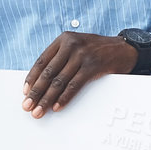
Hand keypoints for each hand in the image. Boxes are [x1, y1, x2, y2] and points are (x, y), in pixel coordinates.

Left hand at [23, 32, 137, 116]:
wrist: (125, 49)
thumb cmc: (99, 51)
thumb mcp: (78, 47)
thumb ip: (62, 57)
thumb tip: (43, 81)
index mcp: (63, 39)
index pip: (41, 61)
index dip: (32, 78)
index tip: (25, 92)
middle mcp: (71, 45)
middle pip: (48, 73)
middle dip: (36, 92)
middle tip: (27, 106)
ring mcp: (82, 55)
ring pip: (59, 81)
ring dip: (47, 98)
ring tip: (39, 110)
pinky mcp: (93, 66)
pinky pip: (74, 85)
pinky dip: (64, 98)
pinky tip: (57, 106)